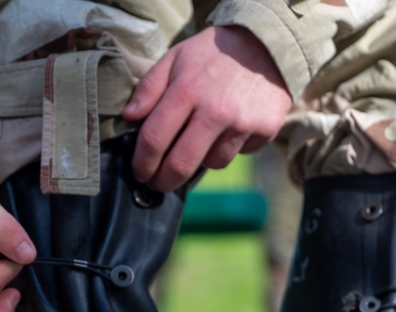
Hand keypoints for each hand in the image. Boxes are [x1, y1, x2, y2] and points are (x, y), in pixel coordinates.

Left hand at [123, 25, 291, 192]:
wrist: (266, 44)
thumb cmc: (213, 54)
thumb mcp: (175, 58)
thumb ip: (149, 87)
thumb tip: (129, 117)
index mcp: (187, 90)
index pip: (154, 139)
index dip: (143, 162)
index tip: (140, 172)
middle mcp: (215, 111)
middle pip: (181, 164)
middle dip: (165, 181)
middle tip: (159, 183)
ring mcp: (241, 123)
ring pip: (212, 163)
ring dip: (202, 159)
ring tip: (201, 140)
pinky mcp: (264, 129)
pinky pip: (239, 153)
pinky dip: (229, 147)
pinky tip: (229, 128)